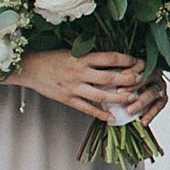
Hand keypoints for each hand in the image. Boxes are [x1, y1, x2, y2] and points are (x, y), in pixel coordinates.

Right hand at [15, 49, 150, 123]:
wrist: (29, 68)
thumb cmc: (54, 58)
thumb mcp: (73, 51)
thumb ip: (92, 57)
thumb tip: (116, 59)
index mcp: (81, 57)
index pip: (110, 58)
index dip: (127, 60)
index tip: (138, 62)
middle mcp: (79, 72)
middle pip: (109, 78)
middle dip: (128, 80)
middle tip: (140, 80)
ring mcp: (73, 87)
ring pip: (100, 95)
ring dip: (119, 98)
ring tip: (132, 98)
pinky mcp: (67, 99)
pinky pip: (86, 108)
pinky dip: (100, 114)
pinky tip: (112, 117)